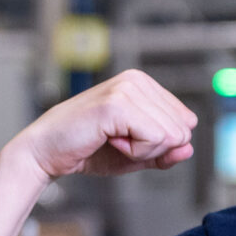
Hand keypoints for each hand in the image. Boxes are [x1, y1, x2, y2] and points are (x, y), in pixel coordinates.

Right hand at [10, 70, 198, 179]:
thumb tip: (188, 148)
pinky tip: (109, 141)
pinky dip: (134, 152)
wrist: (46, 153)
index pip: (186, 122)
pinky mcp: (118, 104)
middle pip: (182, 130)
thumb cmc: (87, 149)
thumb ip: (165, 152)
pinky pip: (155, 140)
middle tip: (118, 142)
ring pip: (171, 136)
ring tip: (112, 140)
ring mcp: (128, 89)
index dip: (160, 144)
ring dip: (142, 151)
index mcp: (144, 84)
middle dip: (153, 148)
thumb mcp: (136, 155)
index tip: (128, 139)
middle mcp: (137, 80)